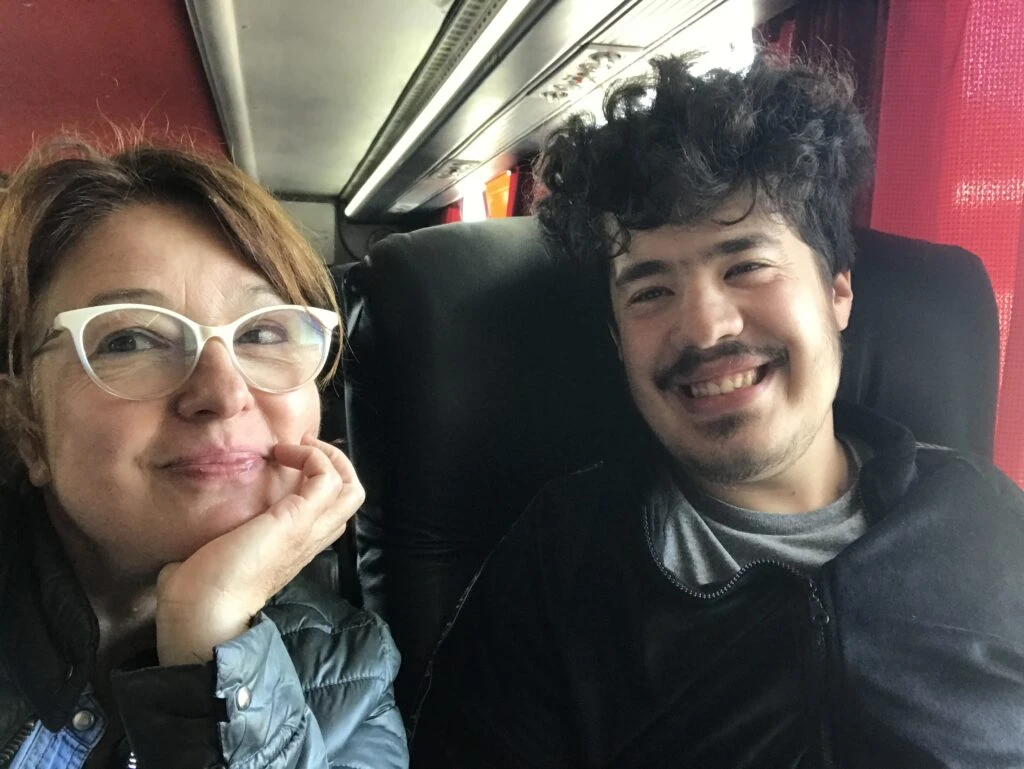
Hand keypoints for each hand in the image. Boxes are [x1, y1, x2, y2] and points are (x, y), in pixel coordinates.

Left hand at [154, 435, 363, 664]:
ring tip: (299, 447)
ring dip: (328, 458)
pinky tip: (282, 454)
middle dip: (333, 463)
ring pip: (351, 488)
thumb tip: (178, 557)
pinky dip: (312, 457)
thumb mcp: (208, 563)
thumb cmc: (196, 596)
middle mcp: (308, 541)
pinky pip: (327, 478)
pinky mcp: (297, 520)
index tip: (288, 462)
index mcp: (291, 550)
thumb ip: (204, 553)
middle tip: (301, 448)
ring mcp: (307, 531)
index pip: (329, 514)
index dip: (318, 483)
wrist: (202, 616)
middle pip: (350, 498)